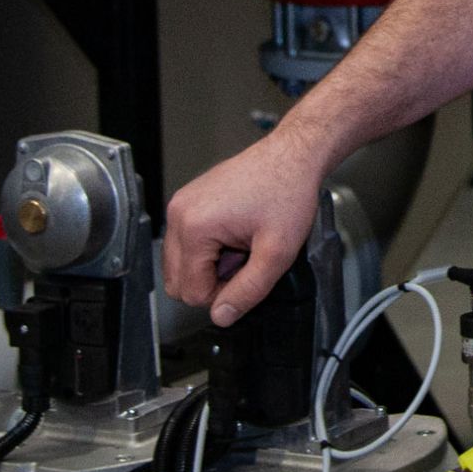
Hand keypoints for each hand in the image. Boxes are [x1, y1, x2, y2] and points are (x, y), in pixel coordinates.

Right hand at [162, 128, 329, 325]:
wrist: (293, 155)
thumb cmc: (288, 190)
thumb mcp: (277, 252)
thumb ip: (249, 291)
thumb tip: (222, 316)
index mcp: (193, 226)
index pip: (191, 292)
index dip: (223, 293)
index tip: (248, 273)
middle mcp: (179, 213)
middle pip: (178, 281)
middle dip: (214, 280)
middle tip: (246, 259)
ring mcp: (181, 204)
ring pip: (181, 264)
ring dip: (211, 265)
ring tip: (242, 244)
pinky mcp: (189, 201)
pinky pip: (186, 243)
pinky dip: (210, 248)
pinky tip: (236, 233)